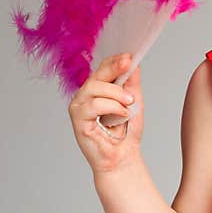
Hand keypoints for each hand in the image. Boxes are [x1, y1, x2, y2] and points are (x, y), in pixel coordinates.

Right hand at [67, 53, 145, 175]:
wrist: (123, 155)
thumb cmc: (126, 130)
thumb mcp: (133, 100)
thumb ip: (131, 81)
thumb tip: (131, 60)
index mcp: (97, 89)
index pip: (103, 68)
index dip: (115, 61)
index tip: (129, 57)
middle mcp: (85, 95)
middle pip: (97, 74)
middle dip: (115, 69)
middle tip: (129, 67)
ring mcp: (79, 106)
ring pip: (94, 87)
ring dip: (116, 94)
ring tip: (129, 104)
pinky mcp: (77, 119)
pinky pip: (94, 104)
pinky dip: (112, 107)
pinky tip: (121, 114)